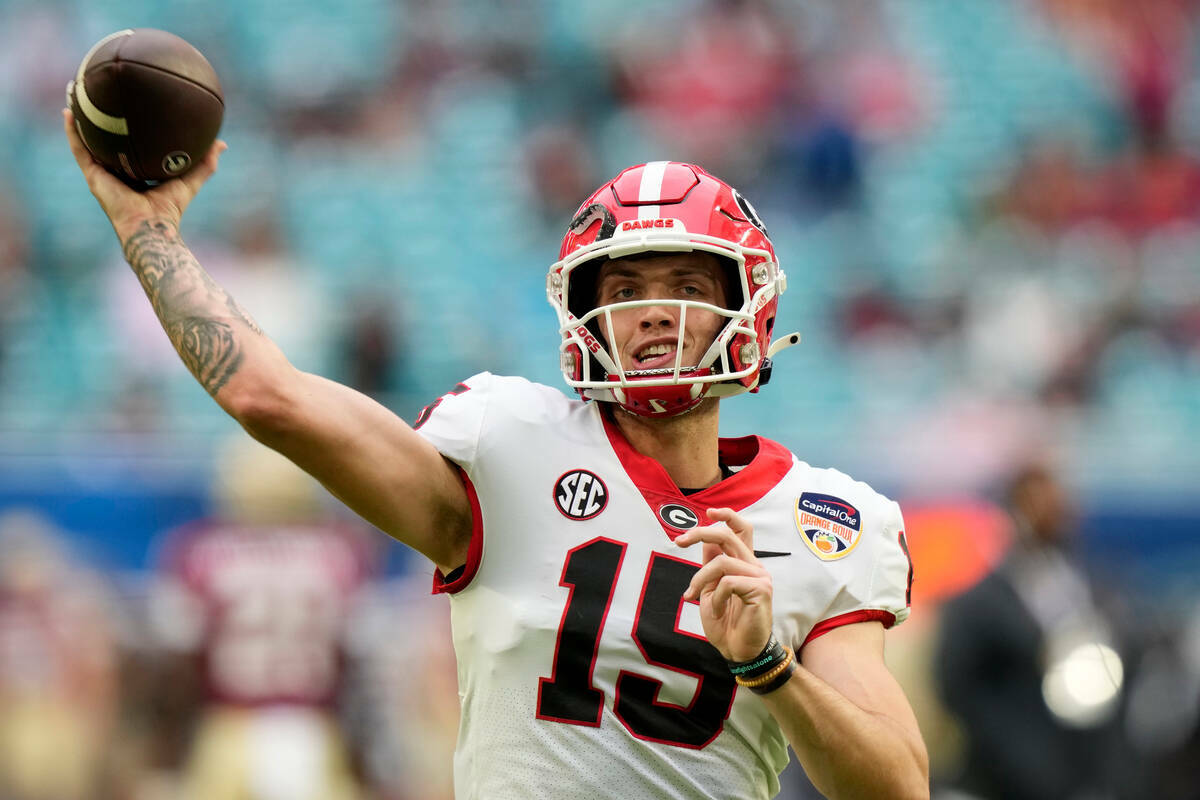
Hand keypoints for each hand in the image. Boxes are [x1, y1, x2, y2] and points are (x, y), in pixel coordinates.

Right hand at [63, 108, 226, 241]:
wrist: (151, 226)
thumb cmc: (170, 209)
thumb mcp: (190, 180)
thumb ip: (205, 163)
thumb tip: (222, 144)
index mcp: (135, 173)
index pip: (130, 148)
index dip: (129, 131)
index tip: (130, 109)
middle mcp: (116, 172)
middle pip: (105, 142)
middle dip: (100, 121)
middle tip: (99, 96)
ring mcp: (102, 174)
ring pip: (87, 142)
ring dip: (79, 121)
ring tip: (75, 96)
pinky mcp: (93, 176)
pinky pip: (79, 149)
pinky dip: (72, 132)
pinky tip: (69, 112)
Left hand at [676, 507, 773, 661]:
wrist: (738, 651)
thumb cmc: (725, 622)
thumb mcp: (710, 589)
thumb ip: (710, 564)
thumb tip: (703, 539)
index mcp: (743, 563)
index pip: (741, 529)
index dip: (726, 515)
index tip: (708, 512)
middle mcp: (754, 565)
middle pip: (729, 534)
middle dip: (701, 532)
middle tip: (679, 542)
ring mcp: (760, 576)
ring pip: (721, 562)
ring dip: (700, 579)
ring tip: (695, 596)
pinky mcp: (761, 589)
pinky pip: (728, 582)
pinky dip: (715, 597)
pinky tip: (716, 611)